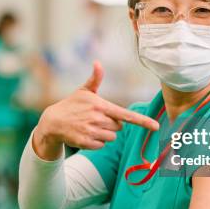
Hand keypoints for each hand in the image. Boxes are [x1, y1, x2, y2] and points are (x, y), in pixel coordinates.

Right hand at [32, 61, 159, 159]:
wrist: (53, 121)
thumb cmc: (72, 105)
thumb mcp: (84, 91)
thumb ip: (95, 79)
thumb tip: (98, 62)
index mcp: (101, 105)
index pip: (125, 115)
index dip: (142, 121)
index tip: (156, 126)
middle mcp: (98, 119)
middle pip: (119, 127)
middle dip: (111, 124)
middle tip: (97, 119)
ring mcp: (92, 131)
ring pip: (111, 138)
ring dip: (104, 134)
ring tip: (90, 126)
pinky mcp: (86, 142)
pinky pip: (101, 145)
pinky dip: (96, 142)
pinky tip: (85, 134)